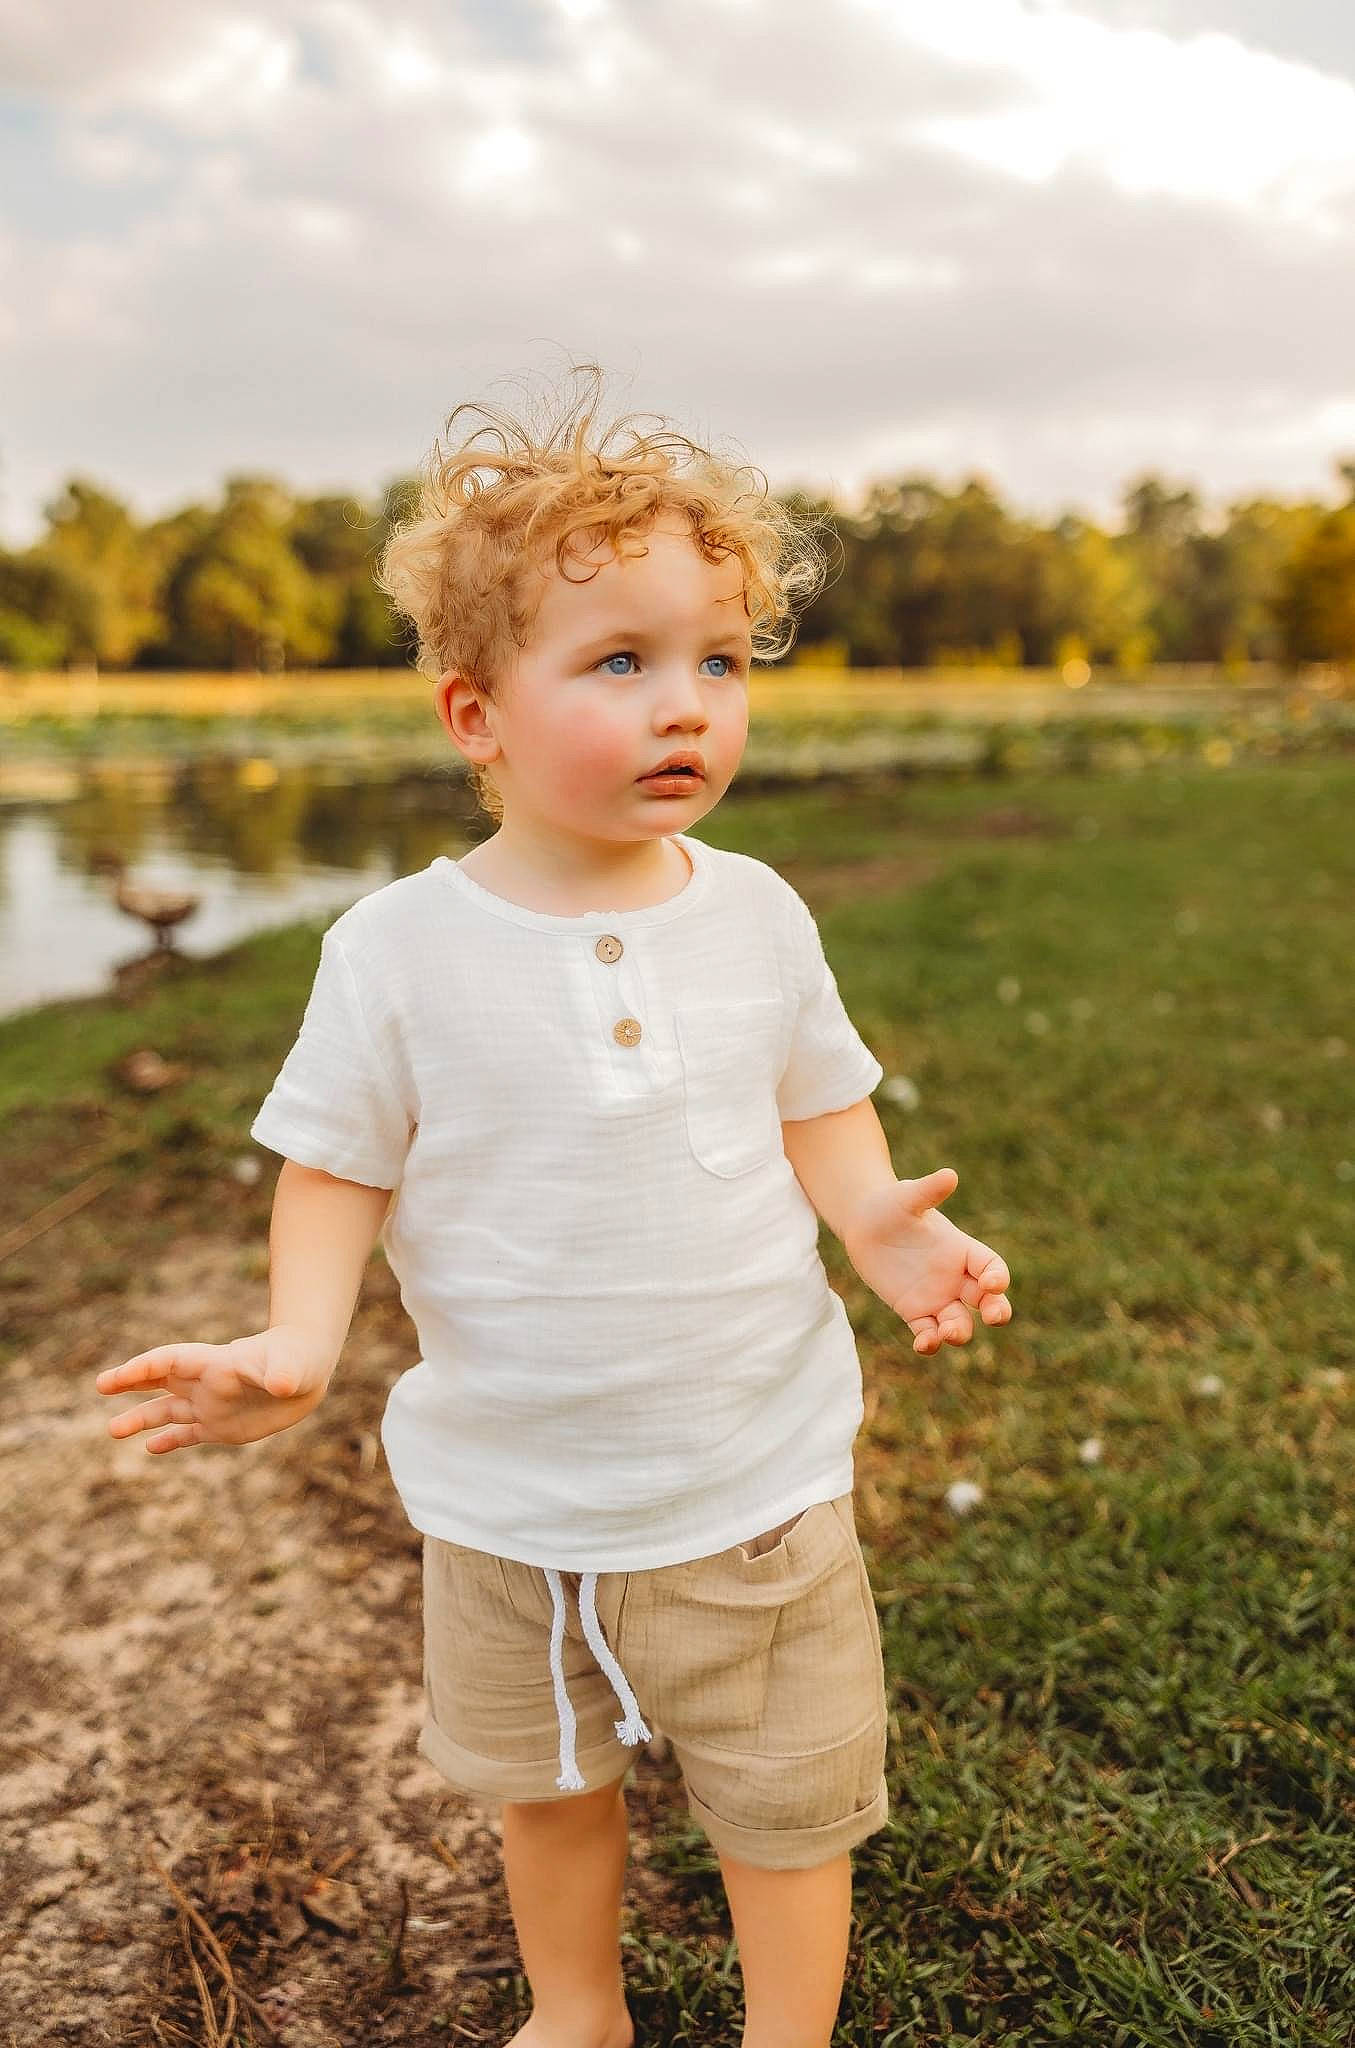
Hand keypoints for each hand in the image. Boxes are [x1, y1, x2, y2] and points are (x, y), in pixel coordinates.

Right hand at [94, 1325, 333, 1453]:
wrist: (306, 1371)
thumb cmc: (297, 1359)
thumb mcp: (290, 1366)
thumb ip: (281, 1374)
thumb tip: (281, 1385)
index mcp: (214, 1365)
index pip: (171, 1362)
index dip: (143, 1369)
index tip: (115, 1379)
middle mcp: (206, 1385)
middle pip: (159, 1381)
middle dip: (130, 1382)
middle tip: (101, 1386)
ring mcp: (211, 1405)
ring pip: (168, 1411)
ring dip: (141, 1419)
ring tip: (113, 1430)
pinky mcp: (221, 1426)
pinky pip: (188, 1434)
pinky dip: (169, 1441)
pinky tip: (150, 1448)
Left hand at [841, 1167, 1011, 1356]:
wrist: (863, 1223)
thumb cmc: (890, 1204)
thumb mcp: (907, 1196)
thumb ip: (929, 1190)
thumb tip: (950, 1176)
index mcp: (962, 1249)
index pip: (992, 1266)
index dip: (998, 1277)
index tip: (991, 1283)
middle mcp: (955, 1277)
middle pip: (987, 1300)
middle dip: (996, 1310)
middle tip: (995, 1318)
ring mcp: (936, 1297)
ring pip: (959, 1322)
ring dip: (960, 1332)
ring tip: (949, 1333)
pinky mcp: (913, 1311)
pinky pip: (927, 1333)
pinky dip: (930, 1343)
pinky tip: (924, 1344)